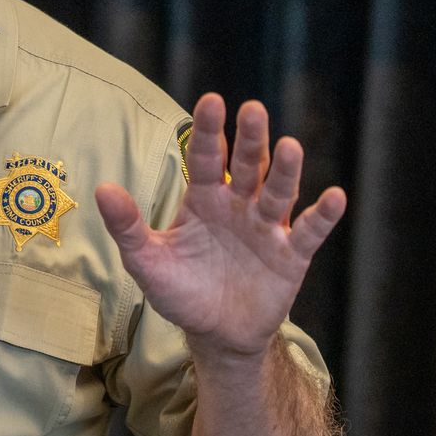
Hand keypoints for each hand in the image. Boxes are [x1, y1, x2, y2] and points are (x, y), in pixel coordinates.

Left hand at [96, 93, 345, 358]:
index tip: (212, 101)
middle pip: (248, 165)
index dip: (209, 131)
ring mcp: (268, 227)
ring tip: (289, 146)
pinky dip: (323, 216)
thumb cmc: (181, 290)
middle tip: (253, 110)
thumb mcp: (148, 261)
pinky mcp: (292, 255)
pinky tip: (335, 197)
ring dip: (286, 170)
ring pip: (279, 191)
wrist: (216, 334)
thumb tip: (101, 189)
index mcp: (205, 198)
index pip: (206, 158)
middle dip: (251, 139)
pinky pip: (310, 231)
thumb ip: (127, 226)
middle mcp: (240, 204)